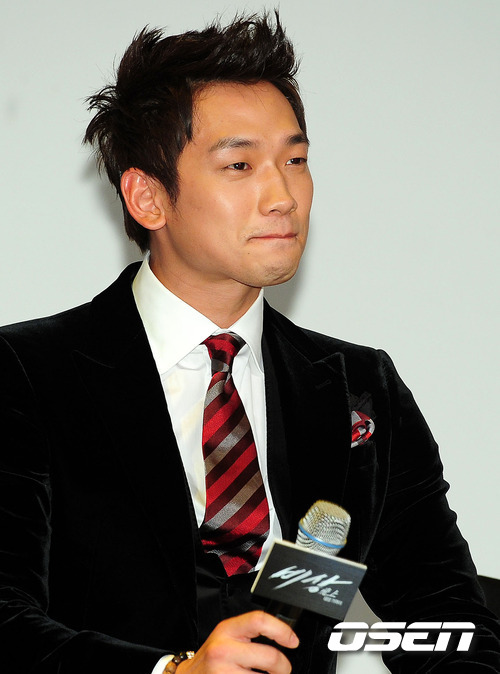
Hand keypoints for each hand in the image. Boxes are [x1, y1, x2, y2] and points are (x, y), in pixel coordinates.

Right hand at [175, 610, 298, 672]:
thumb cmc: (212, 658)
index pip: (259, 620)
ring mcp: (224, 673)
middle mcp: (224, 650)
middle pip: (270, 657)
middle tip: (283, 670)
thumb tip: (284, 637)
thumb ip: (249, 633)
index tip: (292, 641)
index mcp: (227, 630)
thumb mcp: (226, 636)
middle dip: (284, 667)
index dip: (281, 630)